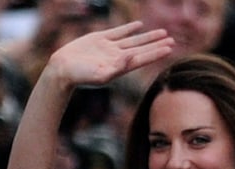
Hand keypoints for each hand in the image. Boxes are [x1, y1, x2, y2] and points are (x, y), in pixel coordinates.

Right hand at [45, 21, 174, 89]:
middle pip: (142, 49)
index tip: (170, 48)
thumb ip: (116, 67)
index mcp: (120, 67)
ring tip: (163, 32)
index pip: (143, 58)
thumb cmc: (79, 76)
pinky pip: (118, 32)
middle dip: (157, 44)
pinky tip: (139, 25)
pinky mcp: (99, 39)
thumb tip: (132, 57)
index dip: (156, 53)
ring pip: (133, 40)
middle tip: (173, 39)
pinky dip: (129, 28)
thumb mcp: (100, 74)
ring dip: (148, 36)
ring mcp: (109, 48)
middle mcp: (117, 57)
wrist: (62, 69)